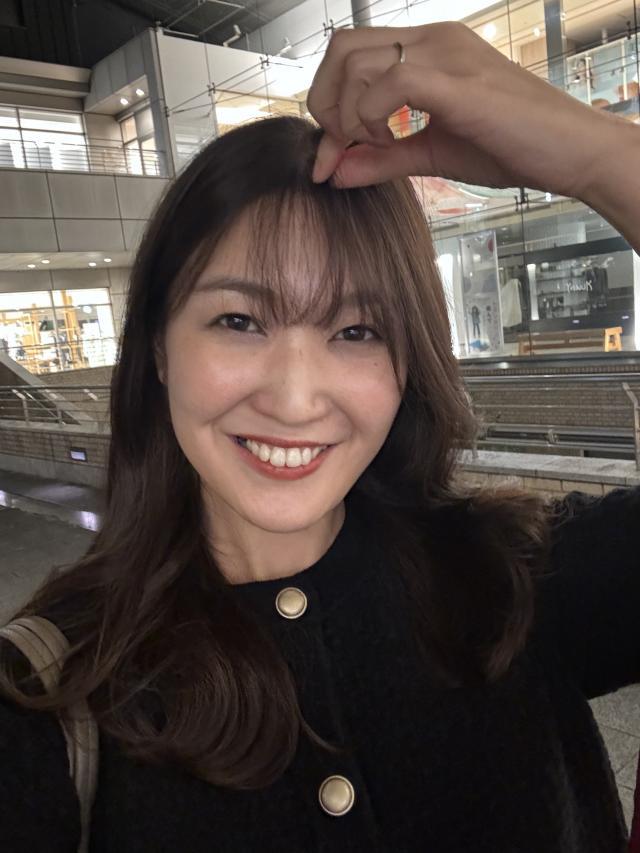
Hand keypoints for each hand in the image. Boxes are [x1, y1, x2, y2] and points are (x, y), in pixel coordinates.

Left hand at [306, 22, 626, 200]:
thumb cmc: (511, 146)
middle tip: (342, 149)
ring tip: (373, 146)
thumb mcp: (431, 154)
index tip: (330, 159)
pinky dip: (372, 118)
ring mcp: (444, 54)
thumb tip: (334, 172)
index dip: (327, 106)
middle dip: (325, 106)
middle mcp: (432, 40)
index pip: (350, 55)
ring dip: (347, 114)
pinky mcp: (456, 81)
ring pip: (356, 62)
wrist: (571, 153)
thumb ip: (382, 159)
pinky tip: (393, 142)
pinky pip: (390, 83)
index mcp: (426, 50)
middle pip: (341, 48)